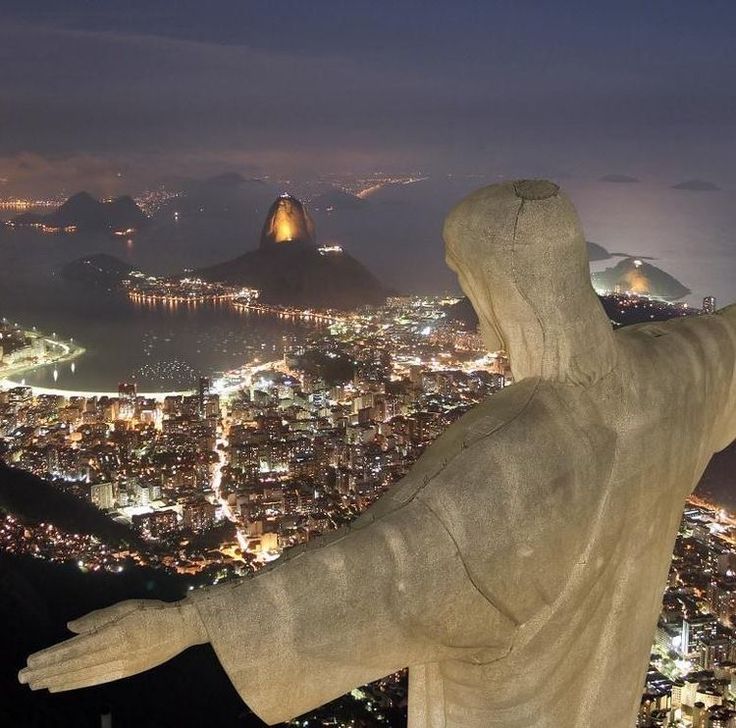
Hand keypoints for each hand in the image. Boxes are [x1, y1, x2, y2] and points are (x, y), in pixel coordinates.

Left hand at [18, 599, 207, 692]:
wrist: (183, 627)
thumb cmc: (154, 611)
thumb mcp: (126, 607)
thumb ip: (98, 618)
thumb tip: (69, 628)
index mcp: (114, 632)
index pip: (75, 647)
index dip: (52, 655)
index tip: (32, 661)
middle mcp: (116, 651)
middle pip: (75, 664)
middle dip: (48, 671)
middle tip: (24, 677)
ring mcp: (121, 664)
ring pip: (82, 675)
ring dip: (57, 680)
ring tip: (37, 684)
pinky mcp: (127, 671)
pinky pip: (96, 680)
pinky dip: (76, 684)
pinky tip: (61, 686)